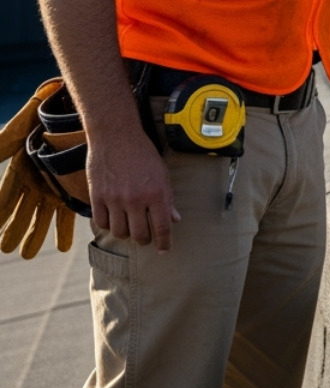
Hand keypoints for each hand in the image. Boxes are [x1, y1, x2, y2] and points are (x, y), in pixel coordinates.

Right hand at [86, 129, 179, 252]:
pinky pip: (102, 222)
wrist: (116, 136)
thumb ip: (167, 198)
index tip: (164, 250)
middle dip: (144, 240)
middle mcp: (136, 199)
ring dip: (126, 233)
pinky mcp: (97, 196)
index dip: (164, 242)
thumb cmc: (143, 154)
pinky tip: (114, 218)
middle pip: (139, 235)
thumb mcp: (162, 174)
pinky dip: (108, 224)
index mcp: (157, 194)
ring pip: (119, 232)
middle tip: (145, 236)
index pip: (162, 227)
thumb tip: (174, 219)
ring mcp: (114, 199)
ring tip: (129, 226)